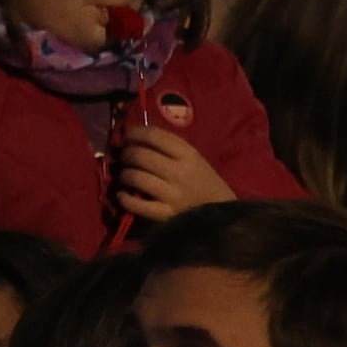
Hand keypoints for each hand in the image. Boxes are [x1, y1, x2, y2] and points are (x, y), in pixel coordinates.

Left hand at [111, 107, 239, 224]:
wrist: (223, 214)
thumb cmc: (205, 183)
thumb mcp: (196, 160)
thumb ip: (171, 148)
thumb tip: (138, 138)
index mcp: (188, 155)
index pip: (154, 136)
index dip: (135, 133)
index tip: (128, 135)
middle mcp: (179, 172)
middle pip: (140, 155)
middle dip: (126, 154)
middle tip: (125, 157)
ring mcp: (172, 194)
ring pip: (135, 177)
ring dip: (124, 174)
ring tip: (126, 176)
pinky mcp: (165, 214)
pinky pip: (136, 205)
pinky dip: (125, 198)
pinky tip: (123, 195)